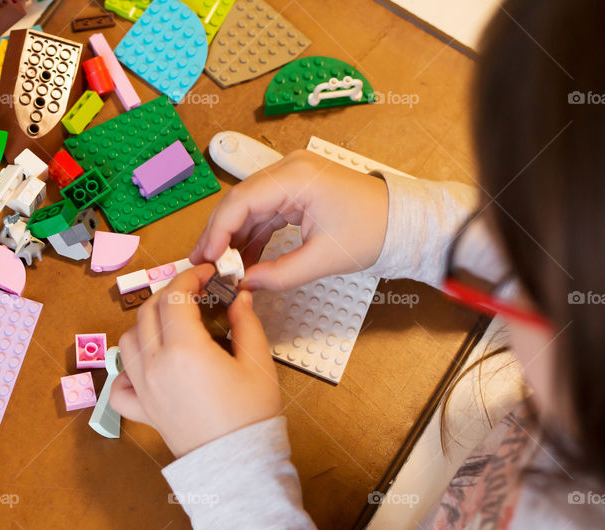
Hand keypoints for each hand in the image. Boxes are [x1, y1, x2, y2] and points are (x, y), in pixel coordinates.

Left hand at [110, 265, 281, 457]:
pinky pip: (120, 386)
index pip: (176, 296)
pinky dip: (125, 371)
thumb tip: (238, 299)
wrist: (240, 467)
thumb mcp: (257, 362)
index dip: (190, 277)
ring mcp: (144, 389)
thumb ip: (245, 323)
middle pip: (149, 312)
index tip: (207, 275)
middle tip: (194, 294)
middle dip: (170, 294)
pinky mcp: (143, 411)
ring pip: (127, 341)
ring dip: (146, 324)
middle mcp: (156, 366)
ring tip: (172, 325)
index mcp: (185, 350)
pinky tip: (145, 366)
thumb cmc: (251, 417)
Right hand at [191, 149, 389, 290]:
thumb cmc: (373, 230)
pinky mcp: (296, 191)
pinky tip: (243, 259)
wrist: (402, 222)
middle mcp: (289, 170)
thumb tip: (245, 285)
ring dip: (233, 237)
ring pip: (248, 208)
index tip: (207, 258)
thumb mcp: (323, 259)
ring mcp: (292, 179)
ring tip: (220, 267)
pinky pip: (264, 212)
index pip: (241, 201)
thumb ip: (279, 274)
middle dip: (219, 235)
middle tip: (203, 264)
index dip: (218, 231)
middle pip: (239, 201)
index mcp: (296, 177)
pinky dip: (251, 235)